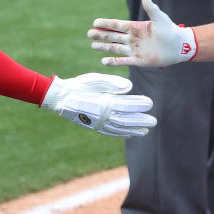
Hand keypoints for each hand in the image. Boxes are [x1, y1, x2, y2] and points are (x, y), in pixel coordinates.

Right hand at [40, 73, 154, 137]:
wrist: (60, 98)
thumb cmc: (79, 85)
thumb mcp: (95, 79)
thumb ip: (113, 83)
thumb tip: (130, 87)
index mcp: (104, 102)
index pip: (126, 105)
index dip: (139, 105)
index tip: (150, 103)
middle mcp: (102, 116)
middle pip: (126, 120)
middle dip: (141, 120)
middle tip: (153, 121)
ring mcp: (98, 123)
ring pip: (120, 128)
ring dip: (134, 130)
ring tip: (146, 130)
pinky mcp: (93, 126)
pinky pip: (110, 132)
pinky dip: (121, 134)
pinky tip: (130, 134)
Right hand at [88, 0, 196, 66]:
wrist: (178, 46)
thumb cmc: (170, 30)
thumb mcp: (160, 18)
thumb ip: (151, 9)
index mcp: (136, 27)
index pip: (117, 25)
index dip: (106, 23)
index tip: (95, 22)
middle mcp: (133, 38)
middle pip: (113, 36)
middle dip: (101, 34)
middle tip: (89, 33)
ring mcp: (135, 49)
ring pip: (115, 48)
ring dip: (104, 47)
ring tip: (92, 45)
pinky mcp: (139, 60)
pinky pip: (123, 61)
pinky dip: (114, 62)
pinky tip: (103, 61)